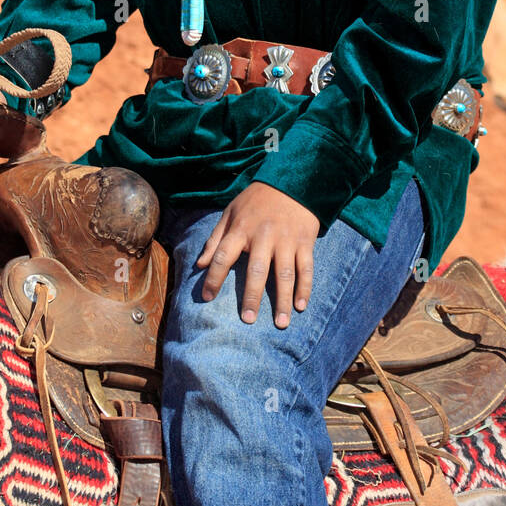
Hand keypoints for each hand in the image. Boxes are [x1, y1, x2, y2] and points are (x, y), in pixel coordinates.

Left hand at [195, 181, 319, 327]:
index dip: (213, 278)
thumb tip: (200, 264)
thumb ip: (215, 239)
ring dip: (283, 300)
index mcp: (241, 228)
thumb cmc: (256, 199)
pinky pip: (305, 268)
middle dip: (252, 297)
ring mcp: (286, 240)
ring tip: (281, 324)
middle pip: (256, 271)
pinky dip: (305, 288)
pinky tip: (301, 306)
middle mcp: (264, 235)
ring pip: (284, 274)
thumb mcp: (231, 212)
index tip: (207, 298)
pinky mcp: (304, 241)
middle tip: (248, 320)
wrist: (292, 180)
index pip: (223, 256)